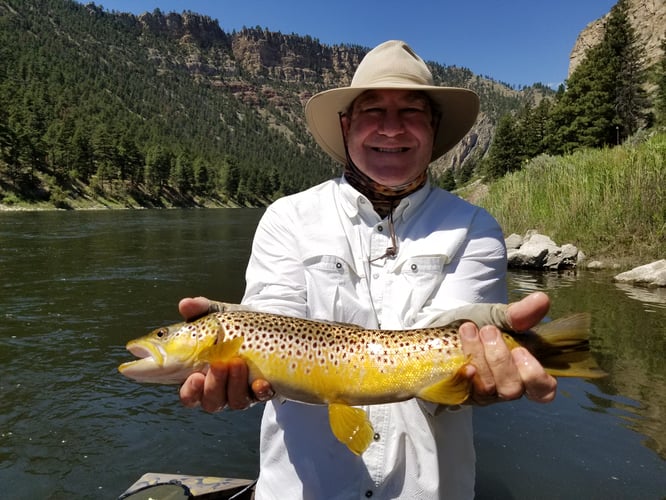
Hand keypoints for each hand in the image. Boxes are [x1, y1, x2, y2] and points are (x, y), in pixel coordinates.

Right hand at [177, 297, 273, 411]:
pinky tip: (261, 382)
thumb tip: (185, 303)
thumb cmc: (234, 323)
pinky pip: (260, 397)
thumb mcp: (218, 315)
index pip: (190, 394)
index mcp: (201, 375)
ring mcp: (242, 390)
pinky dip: (260, 391)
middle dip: (214, 385)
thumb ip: (200, 310)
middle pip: (211, 402)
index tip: (195, 376)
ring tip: (238, 361)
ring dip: (235, 384)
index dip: (190, 391)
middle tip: (219, 363)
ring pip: (235, 402)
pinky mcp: (262, 389)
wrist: (266, 324)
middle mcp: (221, 388)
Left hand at [460, 292, 556, 404]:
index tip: (520, 350)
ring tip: (468, 329)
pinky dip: (463, 375)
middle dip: (500, 359)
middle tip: (489, 330)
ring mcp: (482, 393)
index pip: (543, 390)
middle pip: (512, 389)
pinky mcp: (461, 392)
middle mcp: (506, 387)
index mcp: (523, 371)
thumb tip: (542, 299)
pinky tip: (461, 361)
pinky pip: (464, 389)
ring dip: (478, 356)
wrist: (443, 327)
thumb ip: (520, 313)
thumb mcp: (498, 316)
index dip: (536, 376)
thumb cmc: (478, 324)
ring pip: (488, 388)